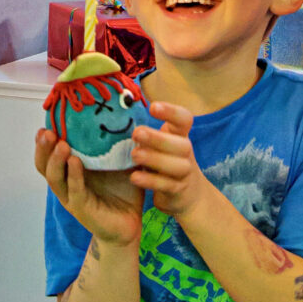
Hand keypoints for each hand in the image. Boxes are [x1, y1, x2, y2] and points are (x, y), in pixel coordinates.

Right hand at [34, 128, 143, 245]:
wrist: (130, 225)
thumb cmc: (125, 192)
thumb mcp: (122, 164)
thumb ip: (121, 146)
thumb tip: (131, 118)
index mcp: (73, 172)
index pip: (52, 155)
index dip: (46, 141)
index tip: (47, 122)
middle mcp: (67, 184)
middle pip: (45, 166)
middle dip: (43, 148)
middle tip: (47, 131)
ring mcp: (72, 197)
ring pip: (55, 178)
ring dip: (55, 160)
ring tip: (61, 144)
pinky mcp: (82, 209)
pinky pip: (75, 190)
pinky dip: (74, 175)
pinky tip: (75, 162)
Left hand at [130, 102, 207, 217]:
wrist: (187, 194)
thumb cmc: (166, 161)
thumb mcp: (160, 144)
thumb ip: (147, 133)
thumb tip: (115, 118)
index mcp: (181, 136)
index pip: (184, 120)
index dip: (172, 112)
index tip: (153, 107)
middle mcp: (186, 153)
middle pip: (182, 144)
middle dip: (159, 139)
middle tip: (136, 133)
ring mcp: (184, 173)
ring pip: (177, 166)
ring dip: (155, 159)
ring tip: (135, 155)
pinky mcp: (178, 191)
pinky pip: (166, 185)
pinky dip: (151, 181)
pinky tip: (135, 177)